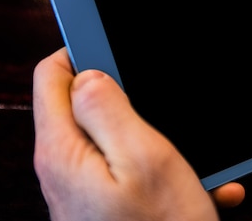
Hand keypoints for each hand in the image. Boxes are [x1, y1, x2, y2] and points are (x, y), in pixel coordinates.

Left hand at [33, 48, 244, 220]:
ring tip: (191, 162)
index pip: (51, 76)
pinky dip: (164, 171)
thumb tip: (86, 73)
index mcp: (64, 152)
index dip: (83, 51)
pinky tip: (199, 188)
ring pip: (116, 139)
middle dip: (129, 100)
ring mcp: (84, 189)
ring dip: (156, 141)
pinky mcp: (104, 204)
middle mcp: (65, 170)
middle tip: (163, 109)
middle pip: (85, 105)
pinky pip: (131, 171)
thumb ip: (107, 108)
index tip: (115, 47)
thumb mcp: (144, 157)